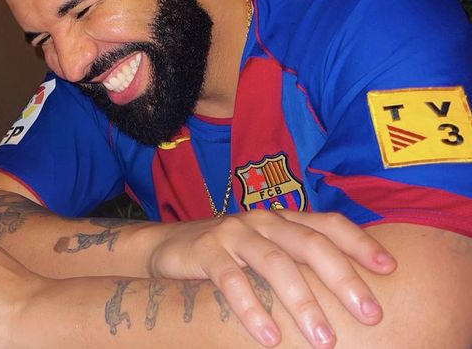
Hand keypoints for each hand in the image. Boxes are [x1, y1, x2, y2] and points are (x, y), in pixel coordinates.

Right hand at [143, 210, 396, 347]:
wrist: (165, 246)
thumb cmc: (227, 256)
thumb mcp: (264, 253)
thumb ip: (296, 262)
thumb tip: (348, 297)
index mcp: (282, 219)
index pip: (327, 223)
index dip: (359, 242)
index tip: (390, 269)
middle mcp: (262, 221)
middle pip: (309, 243)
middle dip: (343, 278)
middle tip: (371, 314)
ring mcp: (233, 233)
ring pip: (275, 262)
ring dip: (303, 302)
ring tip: (324, 341)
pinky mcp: (205, 250)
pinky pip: (231, 279)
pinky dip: (252, 308)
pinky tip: (269, 336)